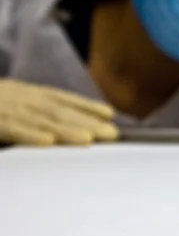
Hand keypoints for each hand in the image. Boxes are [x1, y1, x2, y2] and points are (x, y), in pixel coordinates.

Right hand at [0, 79, 118, 145]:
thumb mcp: (14, 99)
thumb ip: (38, 110)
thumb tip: (61, 125)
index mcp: (30, 94)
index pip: (64, 99)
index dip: (87, 106)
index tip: (110, 114)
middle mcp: (24, 99)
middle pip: (60, 112)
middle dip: (87, 122)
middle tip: (112, 134)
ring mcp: (9, 110)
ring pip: (43, 121)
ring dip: (67, 130)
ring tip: (89, 139)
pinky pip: (14, 129)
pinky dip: (31, 135)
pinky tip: (50, 141)